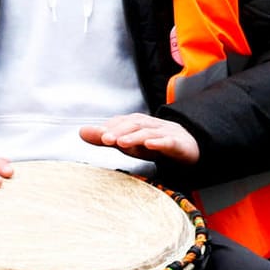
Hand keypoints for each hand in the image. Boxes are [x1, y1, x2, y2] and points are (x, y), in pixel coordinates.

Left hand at [79, 114, 200, 163]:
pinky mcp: (178, 144)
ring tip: (122, 143)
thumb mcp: (128, 143)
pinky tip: (151, 145)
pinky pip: (169, 142)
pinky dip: (159, 142)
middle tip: (104, 139)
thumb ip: (105, 139)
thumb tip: (81, 132)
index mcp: (138, 123)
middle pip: (134, 124)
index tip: (94, 134)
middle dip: (119, 130)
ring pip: (149, 132)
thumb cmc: (153, 144)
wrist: (188, 147)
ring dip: (135, 136)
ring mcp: (165, 133)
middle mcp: (150, 125)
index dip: (108, 127)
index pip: (121, 122)